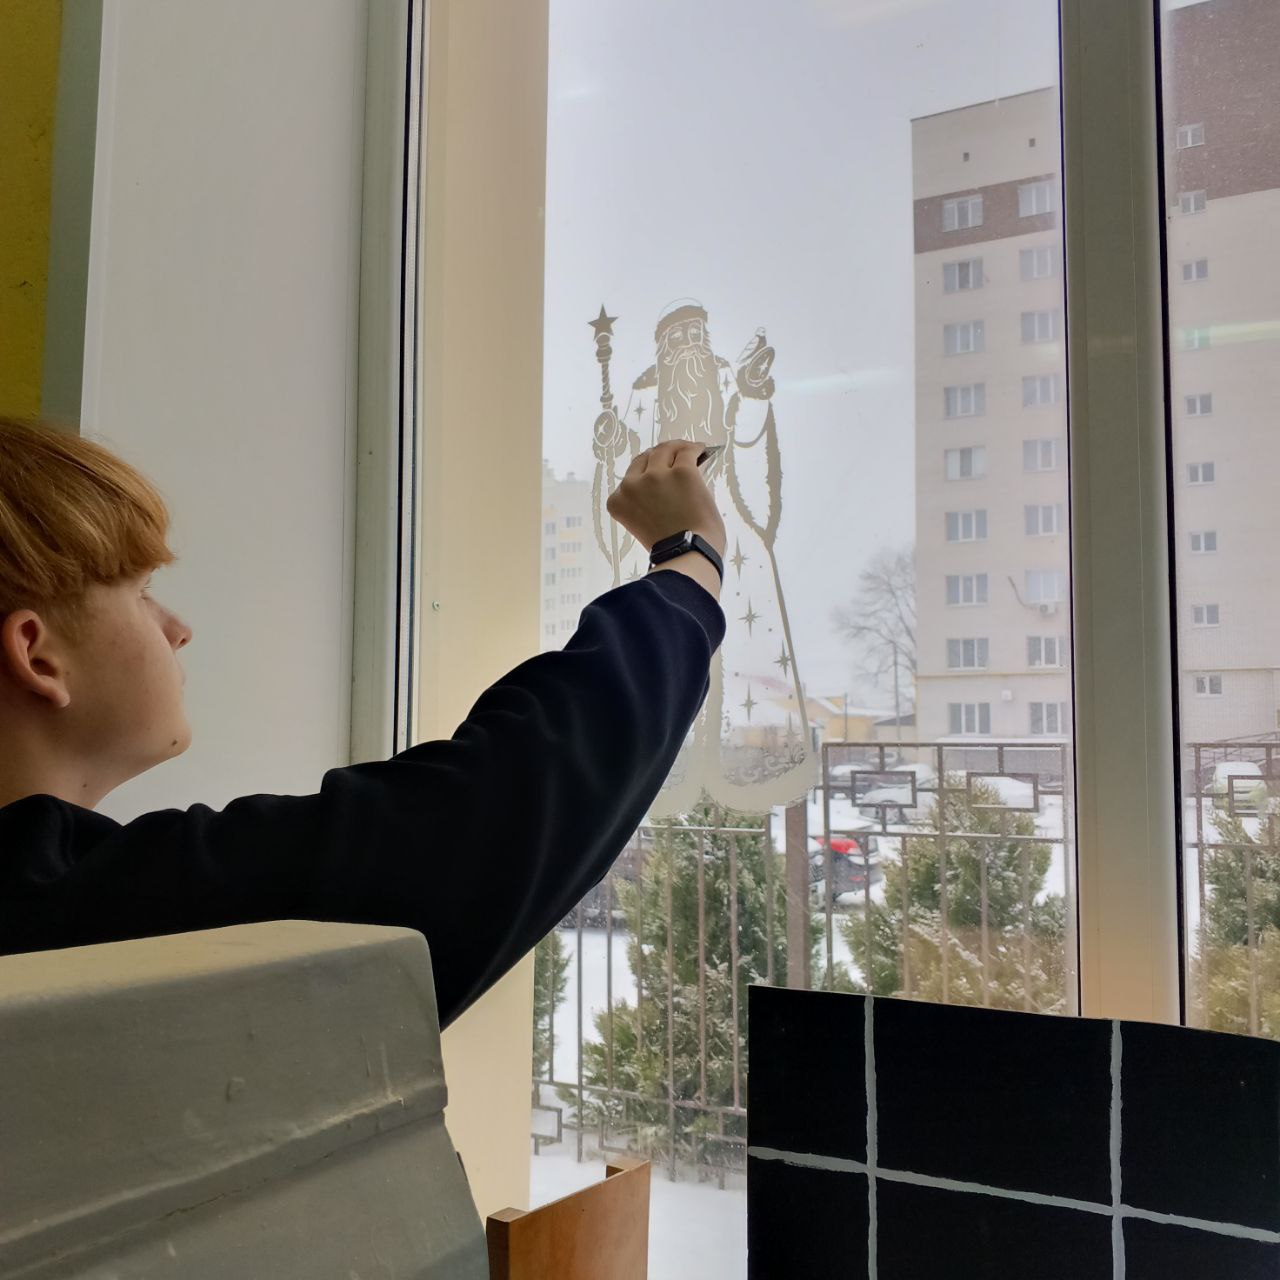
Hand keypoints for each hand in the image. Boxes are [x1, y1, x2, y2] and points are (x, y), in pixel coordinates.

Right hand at [606, 441, 726, 556]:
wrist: (687, 554)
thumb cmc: (669, 549)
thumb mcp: (642, 526)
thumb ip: (645, 505)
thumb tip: (668, 487)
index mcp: (618, 502)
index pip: (628, 479)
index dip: (643, 473)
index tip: (653, 472)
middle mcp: (632, 485)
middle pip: (643, 459)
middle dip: (657, 456)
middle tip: (670, 455)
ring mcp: (657, 477)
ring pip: (664, 451)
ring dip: (675, 448)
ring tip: (687, 448)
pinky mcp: (682, 472)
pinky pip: (686, 452)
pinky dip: (694, 448)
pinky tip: (700, 449)